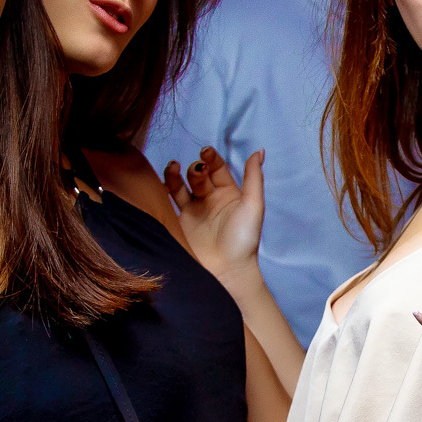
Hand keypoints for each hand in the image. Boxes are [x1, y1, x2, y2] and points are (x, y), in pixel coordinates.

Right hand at [164, 146, 265, 279]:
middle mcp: (211, 199)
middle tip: (196, 172)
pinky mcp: (179, 221)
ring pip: (180, 184)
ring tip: (172, 167)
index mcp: (230, 193)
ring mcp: (194, 210)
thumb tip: (259, 151)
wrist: (226, 271)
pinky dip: (164, 188)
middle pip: (198, 175)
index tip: (206, 152)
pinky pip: (169, 200)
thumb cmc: (244, 240)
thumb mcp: (253, 206)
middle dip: (196, 168)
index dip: (211, 157)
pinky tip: (162, 181)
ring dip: (175, 173)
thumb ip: (254, 177)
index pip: (217, 167)